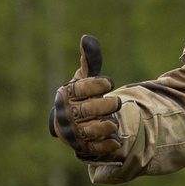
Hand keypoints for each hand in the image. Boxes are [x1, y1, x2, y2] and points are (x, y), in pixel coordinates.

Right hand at [50, 35, 120, 159]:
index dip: (94, 85)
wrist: (72, 124)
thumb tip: (87, 38)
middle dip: (102, 107)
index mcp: (67, 94)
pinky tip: (117, 141)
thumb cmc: (81, 96)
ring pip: (89, 131)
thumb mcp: (84, 79)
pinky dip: (106, 146)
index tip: (109, 82)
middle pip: (85, 111)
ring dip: (103, 127)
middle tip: (117, 102)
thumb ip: (89, 62)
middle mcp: (67, 113)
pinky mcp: (83, 146)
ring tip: (114, 123)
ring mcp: (74, 132)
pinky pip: (94, 148)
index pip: (80, 89)